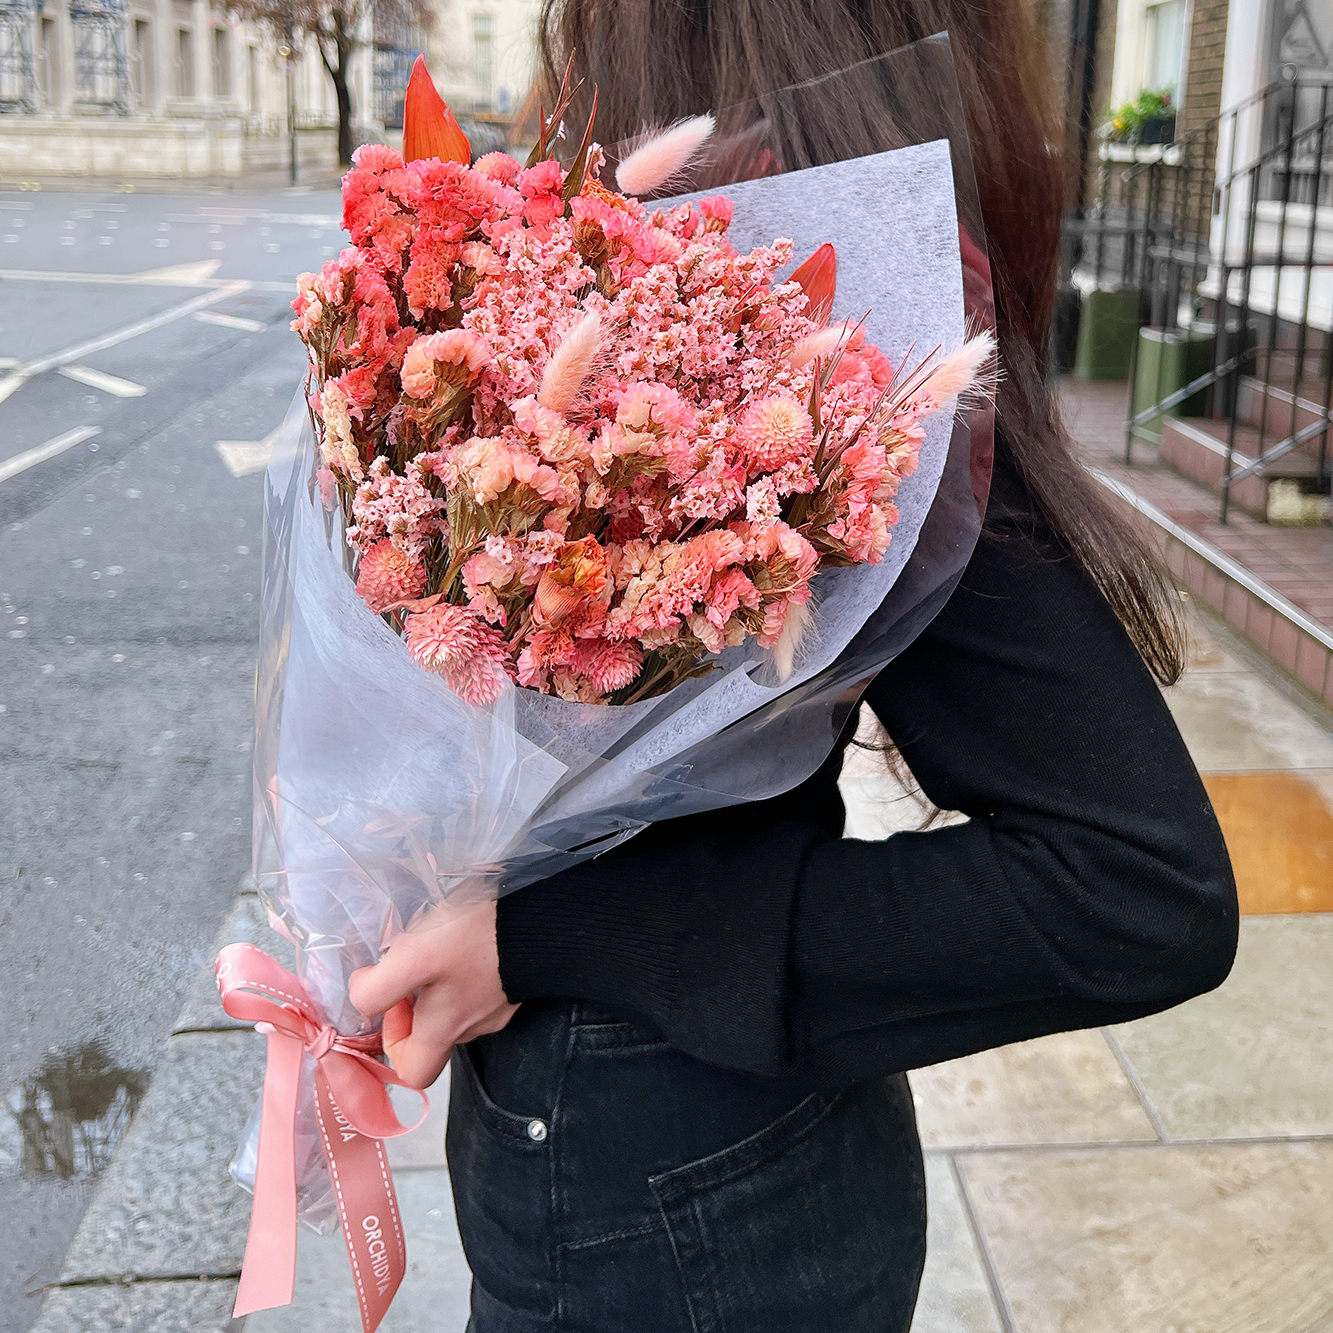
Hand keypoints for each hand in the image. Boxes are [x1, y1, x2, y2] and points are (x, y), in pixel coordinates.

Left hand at [348, 899, 518, 1090]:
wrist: (541, 922)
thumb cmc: (478, 942)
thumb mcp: (413, 958)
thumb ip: (377, 988)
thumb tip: (360, 993)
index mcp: (444, 1030)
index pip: (411, 1073)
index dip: (392, 1042)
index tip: (396, 1000)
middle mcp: (472, 1028)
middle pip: (433, 1038)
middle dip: (415, 1006)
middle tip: (415, 967)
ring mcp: (496, 1007)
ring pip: (457, 1010)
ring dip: (440, 984)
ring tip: (441, 947)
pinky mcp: (511, 983)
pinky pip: (479, 987)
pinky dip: (466, 970)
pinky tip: (468, 941)